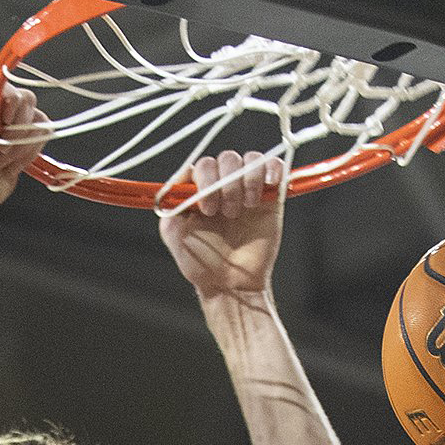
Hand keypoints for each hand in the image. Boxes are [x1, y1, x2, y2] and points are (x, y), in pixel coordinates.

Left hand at [0, 83, 47, 216]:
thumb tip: (3, 83)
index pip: (13, 88)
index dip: (13, 105)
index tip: (2, 123)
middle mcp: (0, 114)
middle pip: (29, 103)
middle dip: (17, 129)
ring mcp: (13, 132)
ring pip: (38, 124)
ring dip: (21, 146)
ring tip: (0, 160)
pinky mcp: (23, 150)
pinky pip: (40, 142)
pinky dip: (28, 155)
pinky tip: (10, 166)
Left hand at [160, 148, 284, 300]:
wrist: (230, 285)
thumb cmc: (200, 263)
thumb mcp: (173, 232)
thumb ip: (170, 199)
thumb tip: (183, 173)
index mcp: (200, 192)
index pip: (203, 165)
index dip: (205, 179)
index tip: (206, 208)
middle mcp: (223, 187)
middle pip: (227, 159)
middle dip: (226, 183)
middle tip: (226, 213)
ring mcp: (247, 190)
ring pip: (250, 160)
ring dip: (247, 179)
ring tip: (245, 207)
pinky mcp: (270, 197)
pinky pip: (274, 166)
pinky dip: (272, 169)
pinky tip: (268, 187)